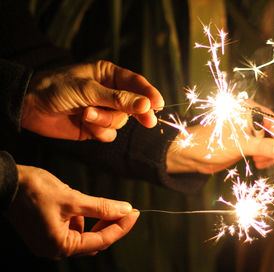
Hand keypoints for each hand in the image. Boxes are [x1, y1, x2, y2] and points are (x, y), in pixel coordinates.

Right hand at [5, 165, 138, 258]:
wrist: (6, 182)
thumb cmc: (33, 191)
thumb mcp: (72, 198)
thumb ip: (101, 207)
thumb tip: (125, 210)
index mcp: (60, 246)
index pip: (101, 241)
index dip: (121, 226)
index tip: (135, 213)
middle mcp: (55, 248)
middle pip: (94, 241)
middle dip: (111, 225)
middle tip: (126, 210)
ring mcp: (50, 241)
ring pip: (85, 234)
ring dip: (97, 221)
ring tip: (104, 205)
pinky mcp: (48, 231)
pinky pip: (73, 228)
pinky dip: (84, 218)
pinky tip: (84, 205)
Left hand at [22, 60, 163, 141]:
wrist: (30, 107)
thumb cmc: (57, 88)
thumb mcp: (89, 90)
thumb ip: (118, 99)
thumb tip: (146, 105)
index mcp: (108, 74)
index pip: (135, 83)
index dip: (149, 93)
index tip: (159, 104)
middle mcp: (109, 92)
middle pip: (134, 104)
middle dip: (136, 112)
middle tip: (148, 121)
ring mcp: (103, 110)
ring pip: (121, 121)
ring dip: (105, 120)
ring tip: (86, 114)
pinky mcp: (96, 127)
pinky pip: (109, 133)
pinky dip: (99, 131)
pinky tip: (85, 125)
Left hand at [166, 101, 273, 173]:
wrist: (193, 155)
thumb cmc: (212, 144)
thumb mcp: (241, 145)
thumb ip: (264, 147)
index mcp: (247, 110)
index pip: (273, 120)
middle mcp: (248, 118)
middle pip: (273, 131)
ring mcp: (247, 130)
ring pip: (268, 141)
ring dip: (270, 153)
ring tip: (263, 164)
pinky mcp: (244, 142)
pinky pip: (261, 148)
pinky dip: (263, 156)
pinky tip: (259, 163)